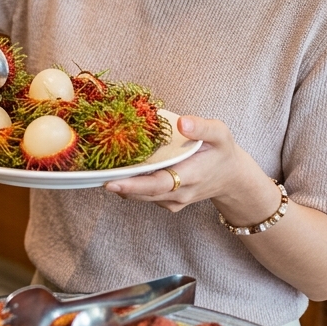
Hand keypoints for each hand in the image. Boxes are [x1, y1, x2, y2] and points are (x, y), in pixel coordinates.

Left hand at [106, 116, 280, 223]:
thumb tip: (183, 122)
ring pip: (141, 197)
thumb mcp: (220, 133)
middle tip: (93, 174)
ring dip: (121, 185)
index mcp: (190, 176)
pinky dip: (130, 187)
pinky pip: (144, 196)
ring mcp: (172, 202)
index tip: (111, 183)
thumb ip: (203, 127)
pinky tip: (119, 171)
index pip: (158, 185)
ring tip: (100, 169)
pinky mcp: (167, 203)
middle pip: (143, 193)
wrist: (232, 178)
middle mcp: (179, 193)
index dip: (133, 185)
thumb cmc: (222, 152)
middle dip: (118, 185)